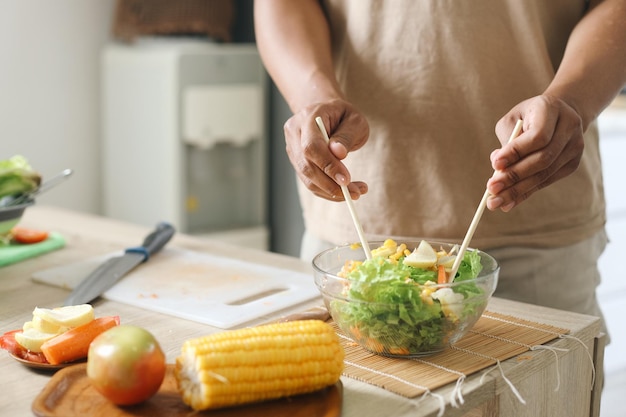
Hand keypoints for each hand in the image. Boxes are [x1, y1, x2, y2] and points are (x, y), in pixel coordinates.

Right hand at [283, 99, 369, 200]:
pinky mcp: (297, 162)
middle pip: (306, 166)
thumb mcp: (354, 120)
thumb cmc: (343, 116)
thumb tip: (339, 154)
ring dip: (332, 191)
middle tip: (355, 193)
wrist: (327, 113)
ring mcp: (292, 148)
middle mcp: (294, 133)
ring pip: (307, 178)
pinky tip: (346, 191)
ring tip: (356, 192)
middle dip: (331, 184)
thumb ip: (347, 135)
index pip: (311, 146)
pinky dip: (328, 190)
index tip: (346, 180)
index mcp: (307, 117)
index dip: (327, 165)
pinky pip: (310, 182)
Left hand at [486, 94, 583, 211]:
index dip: (516, 152)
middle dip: (514, 176)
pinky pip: (546, 181)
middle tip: (491, 188)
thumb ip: (506, 141)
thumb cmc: (527, 116)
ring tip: (495, 202)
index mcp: (551, 109)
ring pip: (544, 174)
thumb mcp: (512, 120)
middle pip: (543, 159)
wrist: (560, 112)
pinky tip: (508, 203)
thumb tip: (498, 169)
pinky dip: (525, 193)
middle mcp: (569, 127)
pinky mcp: (572, 164)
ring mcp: (574, 147)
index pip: (538, 136)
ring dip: (517, 190)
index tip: (494, 164)